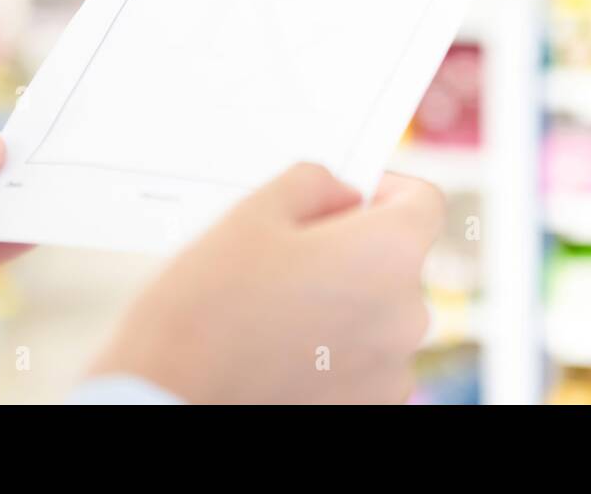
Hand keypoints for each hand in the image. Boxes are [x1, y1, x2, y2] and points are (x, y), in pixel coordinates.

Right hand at [89, 164, 444, 403]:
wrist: (167, 404)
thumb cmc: (204, 316)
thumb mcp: (251, 214)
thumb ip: (314, 183)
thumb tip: (341, 191)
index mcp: (389, 254)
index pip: (423, 202)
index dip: (385, 190)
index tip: (352, 195)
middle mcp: (407, 314)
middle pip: (398, 260)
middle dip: (354, 249)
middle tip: (290, 255)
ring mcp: (392, 370)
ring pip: (381, 312)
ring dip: (345, 302)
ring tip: (278, 309)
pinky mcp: (370, 406)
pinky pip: (368, 360)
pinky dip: (338, 350)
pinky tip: (283, 348)